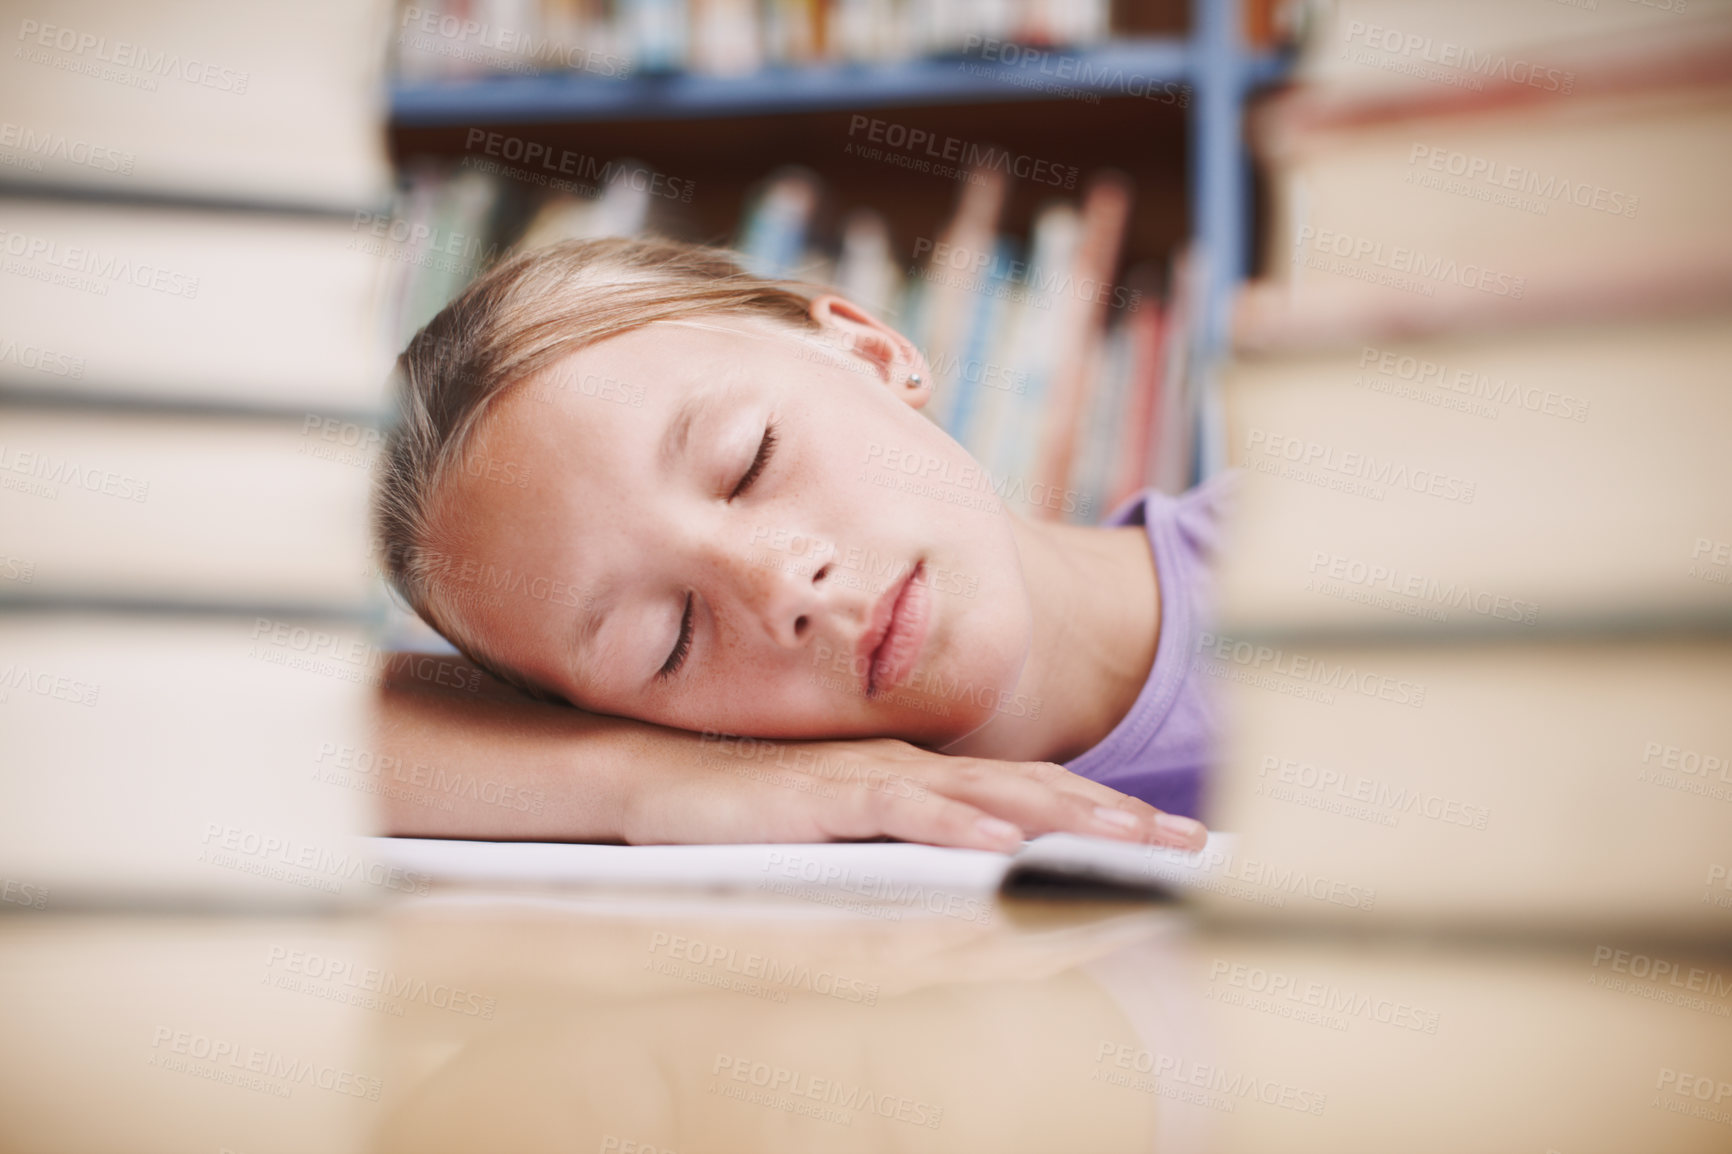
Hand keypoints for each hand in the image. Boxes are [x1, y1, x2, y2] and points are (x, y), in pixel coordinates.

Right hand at [616, 734, 1207, 851]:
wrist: (658, 774)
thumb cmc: (753, 802)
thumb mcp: (850, 817)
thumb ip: (912, 828)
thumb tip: (985, 860)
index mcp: (926, 772)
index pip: (1033, 791)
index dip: (1107, 811)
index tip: (1173, 834)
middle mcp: (914, 767)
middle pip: (1036, 790)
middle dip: (1118, 815)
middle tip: (1193, 840)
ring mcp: (874, 778)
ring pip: (988, 796)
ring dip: (1066, 816)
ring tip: (1134, 838)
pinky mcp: (827, 798)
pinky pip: (904, 810)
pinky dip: (959, 824)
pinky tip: (1005, 842)